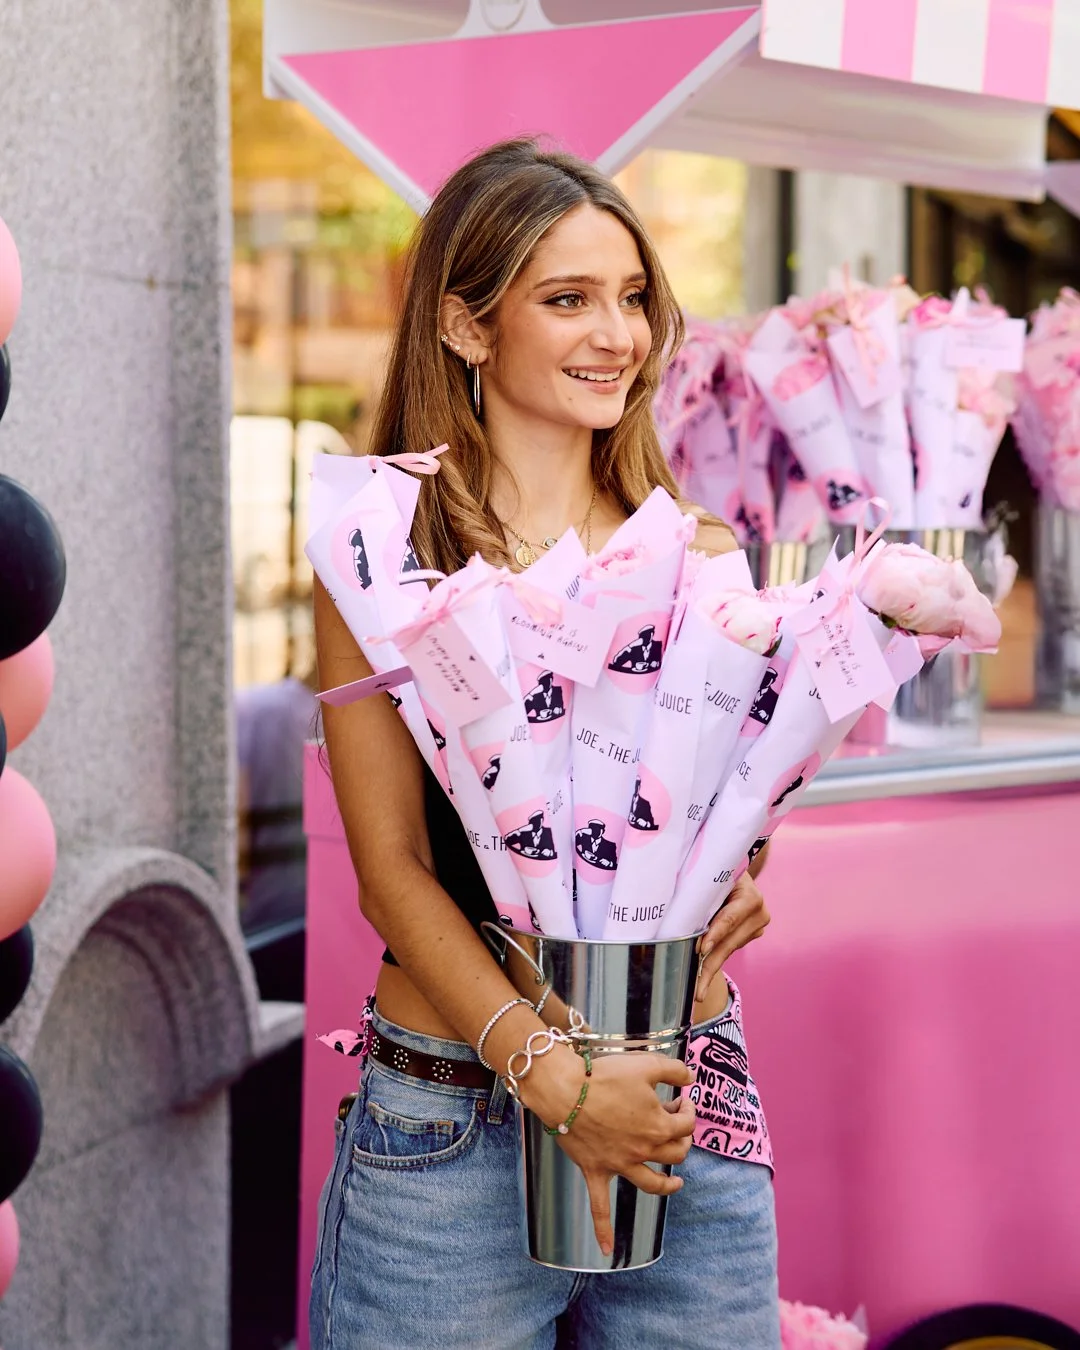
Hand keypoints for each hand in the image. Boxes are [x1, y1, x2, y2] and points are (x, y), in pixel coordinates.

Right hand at [520, 1044, 694, 1255]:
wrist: (566, 1091)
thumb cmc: (604, 1076)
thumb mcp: (647, 1064)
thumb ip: (675, 1070)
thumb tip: (691, 1078)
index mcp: (658, 1126)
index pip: (685, 1124)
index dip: (688, 1109)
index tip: (682, 1098)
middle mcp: (643, 1150)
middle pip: (674, 1152)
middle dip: (681, 1137)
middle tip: (674, 1120)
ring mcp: (620, 1165)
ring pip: (652, 1183)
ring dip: (667, 1185)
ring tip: (676, 1184)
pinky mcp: (596, 1171)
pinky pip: (600, 1207)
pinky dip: (603, 1230)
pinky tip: (607, 1249)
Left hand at [696, 873, 769, 1001]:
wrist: (736, 870)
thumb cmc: (717, 870)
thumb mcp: (712, 876)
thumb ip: (702, 893)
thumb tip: (677, 915)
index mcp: (750, 897)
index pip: (729, 918)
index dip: (715, 934)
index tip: (701, 950)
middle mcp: (759, 914)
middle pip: (728, 942)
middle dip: (709, 966)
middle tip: (697, 990)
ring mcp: (757, 927)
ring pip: (728, 950)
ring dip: (710, 967)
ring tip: (697, 990)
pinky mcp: (751, 935)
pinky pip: (729, 949)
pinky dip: (714, 960)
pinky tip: (703, 977)